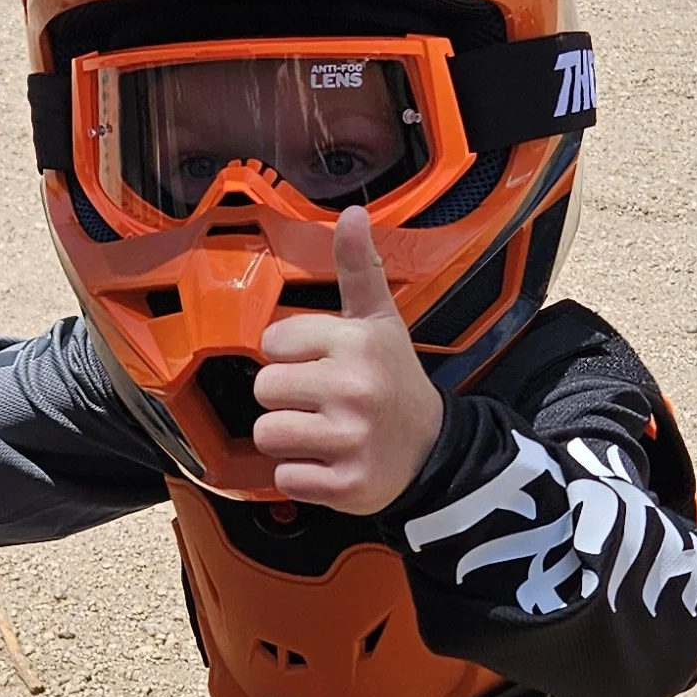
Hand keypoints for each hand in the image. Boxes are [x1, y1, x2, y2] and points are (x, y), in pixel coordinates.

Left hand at [253, 206, 444, 514]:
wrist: (432, 449)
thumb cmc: (394, 380)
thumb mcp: (380, 320)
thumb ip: (358, 267)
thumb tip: (352, 212)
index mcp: (357, 342)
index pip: (272, 343)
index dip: (290, 356)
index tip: (320, 365)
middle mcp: (355, 388)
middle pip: (263, 390)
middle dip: (284, 399)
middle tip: (320, 403)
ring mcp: (352, 440)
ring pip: (268, 434)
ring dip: (288, 439)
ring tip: (321, 433)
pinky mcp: (347, 485)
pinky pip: (286, 478)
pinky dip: (301, 477)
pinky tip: (329, 462)